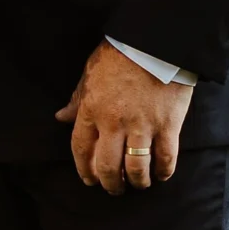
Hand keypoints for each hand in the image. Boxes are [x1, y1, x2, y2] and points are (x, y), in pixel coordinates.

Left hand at [55, 41, 191, 192]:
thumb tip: (61, 118)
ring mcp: (142, 125)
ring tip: (138, 184)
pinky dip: (164, 171)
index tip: (89, 180)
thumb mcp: (90, 73)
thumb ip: (77, 99)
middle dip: (110, 184)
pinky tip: (162, 174)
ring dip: (136, 182)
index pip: (81, 150)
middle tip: (114, 188)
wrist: (156, 41)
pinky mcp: (168, 125)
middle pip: (108, 167)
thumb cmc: (120, 54)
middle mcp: (114, 122)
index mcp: (92, 109)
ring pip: (136, 168)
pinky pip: (165, 157)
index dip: (84, 170)